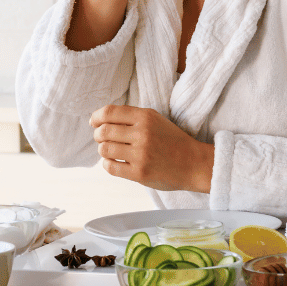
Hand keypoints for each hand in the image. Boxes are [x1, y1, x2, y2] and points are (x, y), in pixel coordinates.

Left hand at [89, 105, 213, 192]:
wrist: (193, 163)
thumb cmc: (171, 141)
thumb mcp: (155, 119)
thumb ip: (131, 117)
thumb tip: (100, 119)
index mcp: (145, 117)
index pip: (109, 112)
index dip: (96, 117)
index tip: (94, 122)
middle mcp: (142, 134)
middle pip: (104, 131)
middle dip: (98, 135)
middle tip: (101, 138)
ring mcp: (141, 154)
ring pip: (105, 149)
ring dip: (103, 150)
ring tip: (110, 151)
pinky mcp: (140, 173)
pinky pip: (111, 167)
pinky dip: (107, 164)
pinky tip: (114, 162)